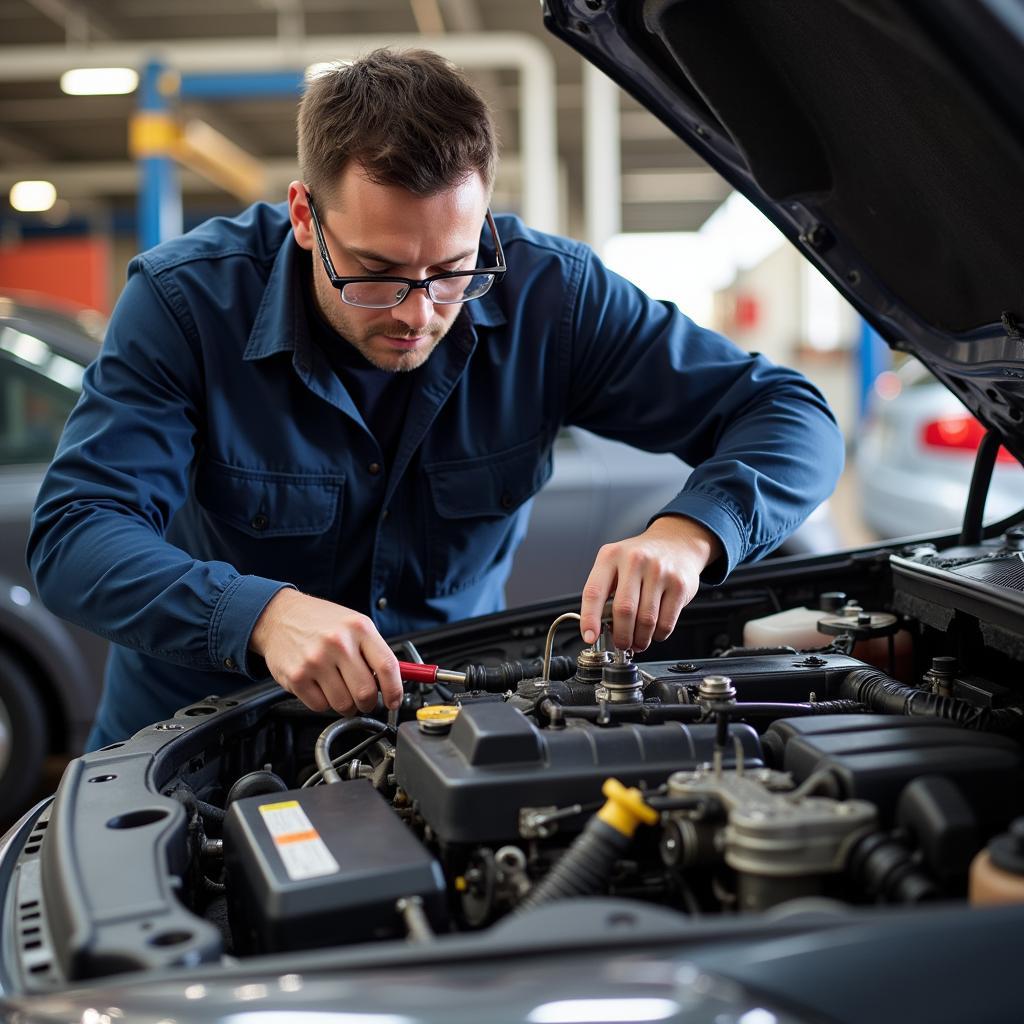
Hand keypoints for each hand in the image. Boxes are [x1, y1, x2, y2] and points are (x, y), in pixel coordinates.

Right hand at [249, 589, 402, 714]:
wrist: (278, 616)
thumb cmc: (319, 621)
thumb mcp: (354, 624)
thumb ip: (374, 652)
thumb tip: (394, 681)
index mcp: (359, 628)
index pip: (387, 667)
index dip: (395, 690)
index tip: (394, 701)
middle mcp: (338, 643)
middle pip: (366, 692)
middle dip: (368, 703)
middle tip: (365, 700)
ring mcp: (316, 660)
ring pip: (343, 704)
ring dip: (346, 705)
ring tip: (340, 689)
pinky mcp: (296, 676)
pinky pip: (320, 706)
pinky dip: (323, 703)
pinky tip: (320, 686)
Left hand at [580, 516, 721, 651]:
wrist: (676, 543)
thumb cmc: (640, 559)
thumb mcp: (615, 564)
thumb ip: (604, 592)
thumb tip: (598, 629)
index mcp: (611, 556)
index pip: (594, 592)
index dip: (590, 619)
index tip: (590, 637)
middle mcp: (634, 560)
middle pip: (624, 610)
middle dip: (621, 635)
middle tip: (621, 644)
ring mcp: (659, 571)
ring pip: (646, 620)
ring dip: (640, 639)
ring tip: (638, 642)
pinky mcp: (679, 585)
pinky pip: (666, 622)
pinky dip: (658, 635)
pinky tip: (654, 632)